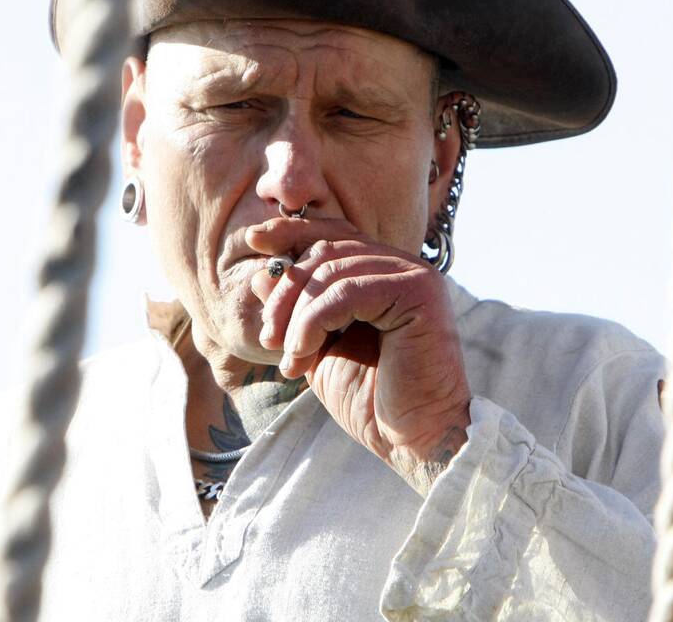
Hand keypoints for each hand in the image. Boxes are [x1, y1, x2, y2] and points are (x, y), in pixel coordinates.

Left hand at [247, 217, 471, 494]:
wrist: (413, 441)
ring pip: (332, 271)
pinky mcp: (419, 293)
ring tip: (289, 357)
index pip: (333, 236)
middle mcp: (403, 267)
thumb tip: (260, 274)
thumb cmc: (371, 400)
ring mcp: (414, 276)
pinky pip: (348, 291)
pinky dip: (313, 322)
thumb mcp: (316, 350)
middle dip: (286, 292)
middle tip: (268, 338)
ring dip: (296, 316)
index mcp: (383, 274)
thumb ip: (293, 313)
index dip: (292, 232)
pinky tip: (303, 354)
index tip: (254, 240)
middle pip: (326, 250)